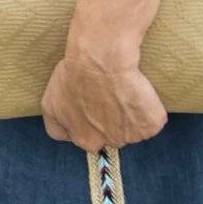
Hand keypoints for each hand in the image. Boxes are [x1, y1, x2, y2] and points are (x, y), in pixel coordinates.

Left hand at [41, 49, 167, 151]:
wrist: (101, 61)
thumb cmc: (74, 74)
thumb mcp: (52, 102)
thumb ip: (59, 125)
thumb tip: (71, 133)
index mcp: (81, 138)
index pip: (86, 142)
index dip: (89, 126)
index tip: (93, 110)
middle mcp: (104, 143)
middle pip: (110, 138)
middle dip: (111, 124)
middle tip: (111, 100)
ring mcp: (127, 137)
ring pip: (131, 131)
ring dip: (130, 118)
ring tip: (124, 93)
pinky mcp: (148, 128)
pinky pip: (151, 123)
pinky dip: (148, 111)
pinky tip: (139, 95)